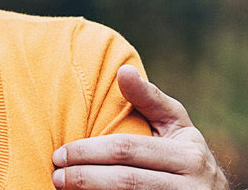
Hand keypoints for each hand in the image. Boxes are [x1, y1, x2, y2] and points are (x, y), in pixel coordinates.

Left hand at [51, 65, 228, 189]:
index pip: (127, 150)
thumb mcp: (176, 125)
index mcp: (188, 155)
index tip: (60, 153)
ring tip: (62, 186)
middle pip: (125, 180)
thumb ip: (150, 100)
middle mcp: (190, 184)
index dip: (88, 152)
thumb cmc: (184, 152)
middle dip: (84, 176)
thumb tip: (123, 70)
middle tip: (56, 174)